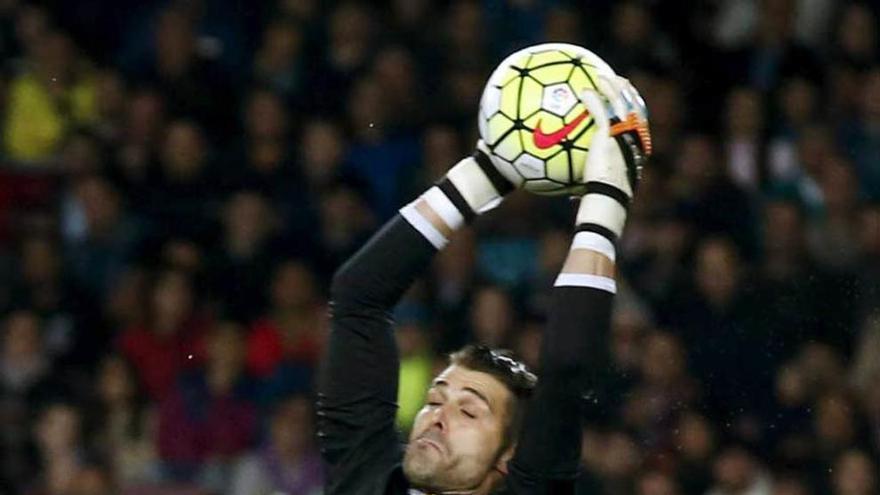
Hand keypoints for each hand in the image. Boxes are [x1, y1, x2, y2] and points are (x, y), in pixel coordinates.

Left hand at [579, 75, 651, 197]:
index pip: (640, 120)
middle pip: (636, 105)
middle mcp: (635, 137)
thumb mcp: (599, 188)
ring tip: (601, 78)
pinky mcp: (610, 132)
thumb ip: (588, 184)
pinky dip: (593, 99)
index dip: (634, 106)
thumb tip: (570, 197)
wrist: (608, 195)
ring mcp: (624, 133)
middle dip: (626, 90)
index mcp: (637, 147)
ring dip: (612, 87)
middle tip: (615, 80)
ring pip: (621, 101)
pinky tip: (584, 92)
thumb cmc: (604, 197)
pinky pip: (601, 110)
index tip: (625, 98)